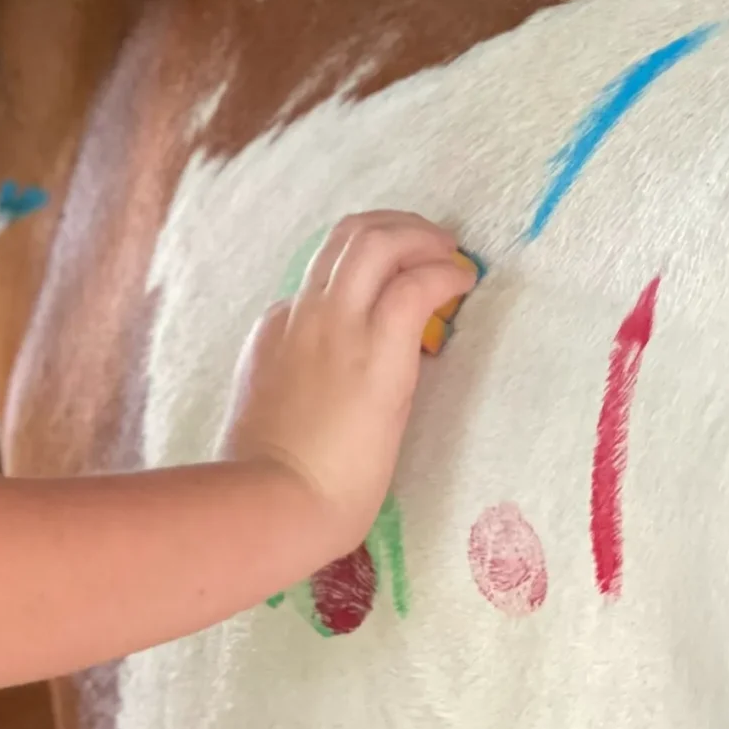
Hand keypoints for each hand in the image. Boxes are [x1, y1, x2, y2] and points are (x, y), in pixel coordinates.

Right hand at [220, 213, 478, 555]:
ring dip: (420, 234)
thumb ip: (285, 381)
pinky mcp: (378, 348)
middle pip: (347, 237)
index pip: (319, 283)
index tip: (396, 290)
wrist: (276, 501)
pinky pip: (414, 284)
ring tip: (450, 250)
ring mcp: (337, 325)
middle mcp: (304, 313)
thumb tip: (314, 384)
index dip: (362, 278)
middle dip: (394, 226)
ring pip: (375, 241)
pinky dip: (443, 270)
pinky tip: (463, 280)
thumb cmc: (269, 480)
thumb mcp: (265, 412)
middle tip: (430, 240)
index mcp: (274, 331)